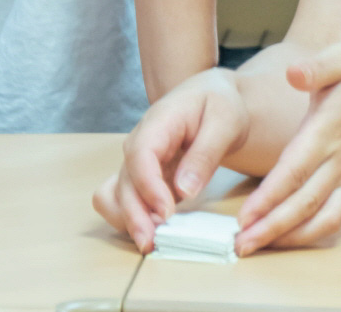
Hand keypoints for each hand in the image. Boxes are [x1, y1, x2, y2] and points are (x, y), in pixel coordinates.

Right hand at [93, 68, 250, 251]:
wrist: (213, 98)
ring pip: (116, 193)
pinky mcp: (142, 177)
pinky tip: (151, 229)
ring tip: (152, 240)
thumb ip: (205, 154)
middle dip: (134, 214)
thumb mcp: (224, 122)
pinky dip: (130, 216)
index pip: (140, 154)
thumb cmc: (219, 104)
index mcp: (159, 121)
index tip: (167, 212)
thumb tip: (185, 190)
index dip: (149, 186)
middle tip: (152, 242)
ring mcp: (138, 161)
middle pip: (125, 180)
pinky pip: (122, 199)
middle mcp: (140, 142)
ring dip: (128, 219)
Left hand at [236, 42, 340, 253]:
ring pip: (320, 217)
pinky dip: (310, 232)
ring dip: (288, 237)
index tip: (245, 216)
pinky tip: (287, 238)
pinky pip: (333, 216)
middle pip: (303, 202)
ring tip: (256, 247)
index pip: (296, 169)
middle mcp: (340, 159)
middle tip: (240, 246)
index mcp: (331, 128)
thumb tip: (293, 72)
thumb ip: (319, 66)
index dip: (270, 195)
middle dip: (270, 227)